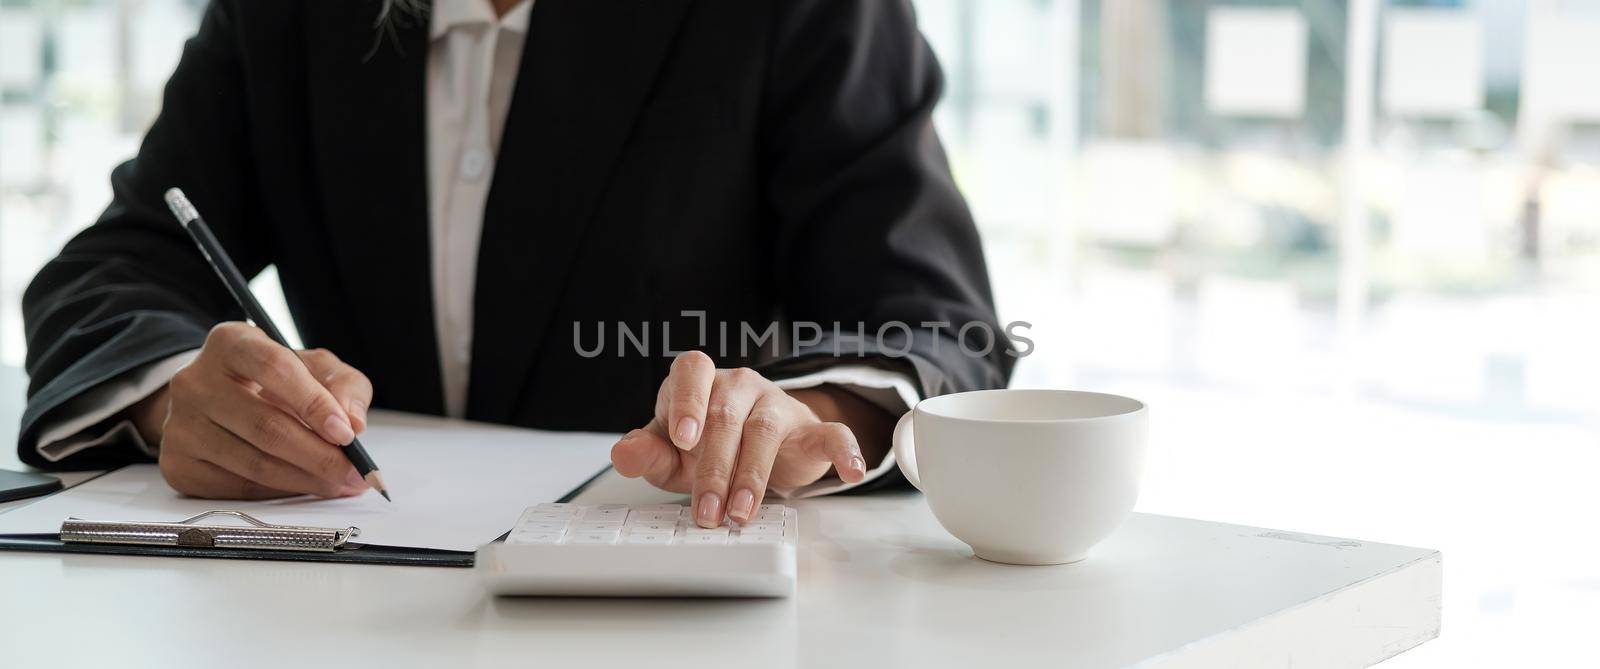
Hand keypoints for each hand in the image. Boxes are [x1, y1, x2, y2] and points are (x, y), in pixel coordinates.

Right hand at [132, 322, 372, 499]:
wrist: (218, 399)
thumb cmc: (275, 380)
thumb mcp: (314, 367)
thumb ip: (344, 386)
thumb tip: (354, 423)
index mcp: (230, 342)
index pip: (274, 368)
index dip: (314, 403)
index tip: (347, 433)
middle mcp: (194, 381)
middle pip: (265, 426)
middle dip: (320, 456)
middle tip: (355, 472)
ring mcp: (179, 425)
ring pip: (254, 464)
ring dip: (306, 480)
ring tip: (340, 484)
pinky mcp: (177, 463)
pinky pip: (237, 487)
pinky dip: (279, 493)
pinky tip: (305, 487)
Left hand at [609, 351, 876, 527]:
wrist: (756, 450)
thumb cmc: (705, 447)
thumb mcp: (671, 455)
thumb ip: (647, 453)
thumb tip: (623, 452)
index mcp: (700, 382)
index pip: (691, 373)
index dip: (687, 403)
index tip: (683, 440)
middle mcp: (739, 385)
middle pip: (725, 418)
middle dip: (714, 469)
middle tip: (706, 511)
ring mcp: (776, 404)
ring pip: (764, 431)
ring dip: (752, 476)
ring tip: (741, 513)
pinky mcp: (810, 429)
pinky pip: (831, 433)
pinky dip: (843, 450)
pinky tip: (850, 470)